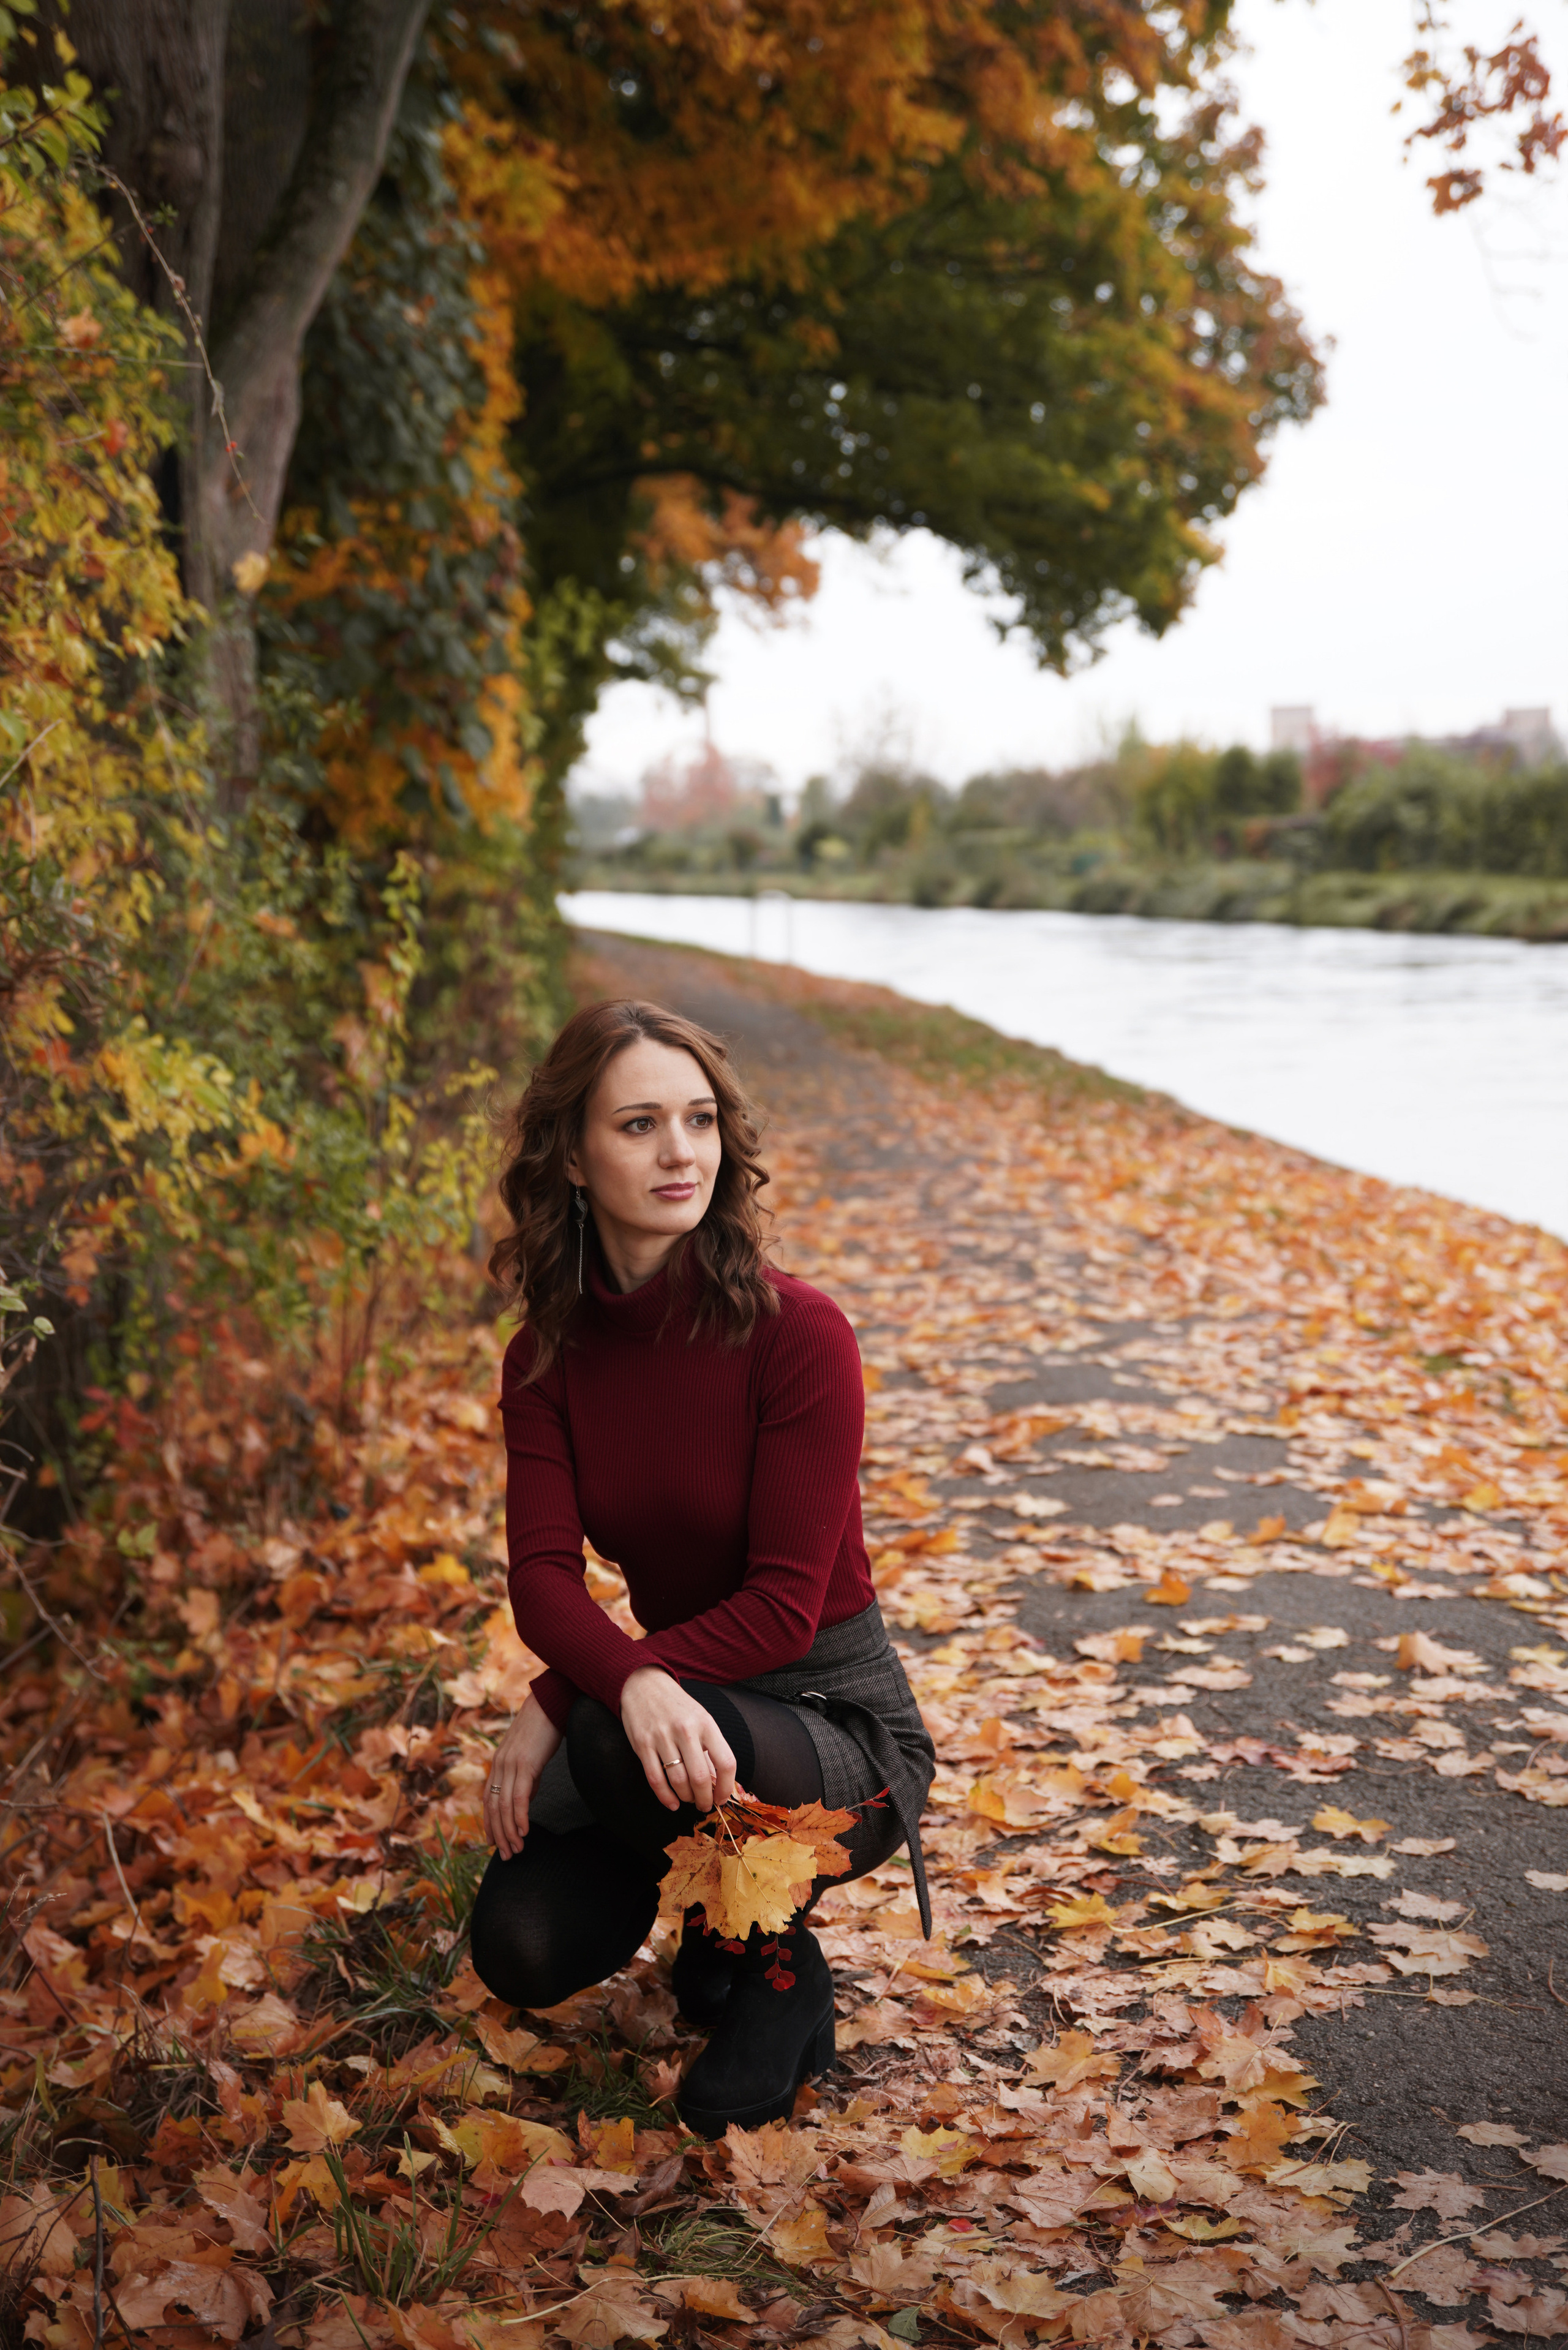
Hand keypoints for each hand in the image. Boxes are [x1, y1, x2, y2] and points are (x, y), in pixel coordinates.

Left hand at [483, 1696, 562, 1860]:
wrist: (551, 1703)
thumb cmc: (543, 1728)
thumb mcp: (529, 1756)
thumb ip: (525, 1778)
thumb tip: (525, 1800)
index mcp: (499, 1763)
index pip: (488, 1800)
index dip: (490, 1823)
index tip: (495, 1843)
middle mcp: (500, 1765)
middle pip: (494, 1808)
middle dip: (499, 1834)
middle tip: (506, 1855)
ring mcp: (510, 1764)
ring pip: (505, 1806)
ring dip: (510, 1832)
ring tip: (517, 1849)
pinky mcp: (525, 1764)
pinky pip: (520, 1796)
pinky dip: (520, 1817)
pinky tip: (524, 1832)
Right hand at [619, 1666, 736, 1813]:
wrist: (643, 1684)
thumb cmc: (676, 1705)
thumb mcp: (700, 1718)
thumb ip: (709, 1747)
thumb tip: (718, 1782)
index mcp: (706, 1723)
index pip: (726, 1762)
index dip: (727, 1787)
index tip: (722, 1798)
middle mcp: (686, 1730)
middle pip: (701, 1777)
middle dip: (705, 1799)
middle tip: (704, 1805)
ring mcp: (662, 1737)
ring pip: (679, 1781)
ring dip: (686, 1797)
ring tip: (689, 1799)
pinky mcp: (642, 1744)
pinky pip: (656, 1779)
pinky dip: (665, 1797)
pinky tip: (672, 1803)